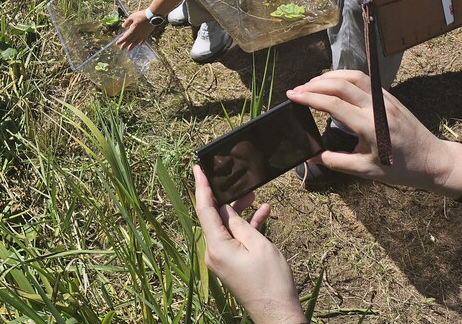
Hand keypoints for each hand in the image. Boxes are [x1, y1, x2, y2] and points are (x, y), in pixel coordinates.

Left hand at [116, 10, 152, 49]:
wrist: (152, 16)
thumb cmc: (141, 16)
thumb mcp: (132, 17)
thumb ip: (127, 22)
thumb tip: (123, 26)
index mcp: (132, 31)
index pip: (125, 37)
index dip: (121, 41)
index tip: (117, 43)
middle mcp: (137, 35)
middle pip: (130, 41)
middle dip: (125, 45)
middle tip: (121, 48)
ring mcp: (142, 35)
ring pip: (136, 42)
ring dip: (132, 46)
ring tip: (129, 49)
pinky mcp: (147, 34)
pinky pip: (143, 40)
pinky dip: (141, 43)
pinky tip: (140, 45)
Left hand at [193, 166, 305, 323]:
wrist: (278, 314)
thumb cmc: (271, 282)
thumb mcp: (258, 245)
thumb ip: (239, 223)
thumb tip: (225, 208)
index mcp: (216, 246)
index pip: (204, 209)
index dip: (201, 187)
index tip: (197, 168)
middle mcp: (213, 252)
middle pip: (214, 217)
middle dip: (226, 198)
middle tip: (236, 181)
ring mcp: (221, 259)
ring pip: (226, 227)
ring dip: (239, 212)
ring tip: (254, 195)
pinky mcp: (230, 264)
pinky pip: (234, 239)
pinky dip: (245, 227)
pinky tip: (262, 213)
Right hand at [286, 70, 461, 196]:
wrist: (434, 161)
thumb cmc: (401, 169)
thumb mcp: (366, 171)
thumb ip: (335, 161)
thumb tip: (310, 157)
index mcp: (371, 126)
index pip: (333, 105)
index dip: (309, 98)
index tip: (291, 96)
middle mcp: (378, 108)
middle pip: (340, 85)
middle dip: (314, 84)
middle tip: (296, 90)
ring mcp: (385, 100)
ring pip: (353, 76)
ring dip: (329, 77)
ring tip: (311, 84)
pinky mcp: (390, 97)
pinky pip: (364, 80)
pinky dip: (343, 77)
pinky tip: (333, 84)